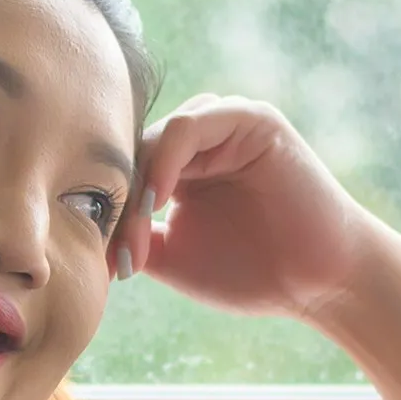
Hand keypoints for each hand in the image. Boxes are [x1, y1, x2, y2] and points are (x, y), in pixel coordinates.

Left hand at [113, 93, 395, 317]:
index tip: (107, 266)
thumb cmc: (255, 273)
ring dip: (139, 189)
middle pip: (133, 152)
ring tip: (137, 238)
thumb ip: (133, 238)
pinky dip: (165, 162)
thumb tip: (80, 234)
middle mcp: (200, 138)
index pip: (124, 172)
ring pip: (154, 138)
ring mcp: (224, 123)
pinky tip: (159, 201)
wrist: (320, 281)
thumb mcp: (175, 257)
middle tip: (119, 259)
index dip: (108, 214)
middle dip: (120, 207)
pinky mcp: (250, 118)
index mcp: (180, 165)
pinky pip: (187, 126)